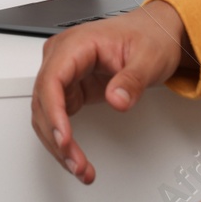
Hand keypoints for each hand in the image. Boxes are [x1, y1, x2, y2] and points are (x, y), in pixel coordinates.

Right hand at [30, 0, 188, 182]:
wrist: (156, 33)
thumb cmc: (149, 37)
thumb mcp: (148, 59)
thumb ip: (131, 81)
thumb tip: (117, 100)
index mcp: (76, 44)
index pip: (51, 79)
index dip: (54, 112)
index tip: (63, 138)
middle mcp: (63, 57)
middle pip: (44, 101)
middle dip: (57, 137)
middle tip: (76, 164)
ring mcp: (64, 74)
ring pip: (46, 114)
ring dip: (57, 143)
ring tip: (79, 168)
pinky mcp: (70, 89)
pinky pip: (57, 117)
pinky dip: (63, 139)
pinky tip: (74, 156)